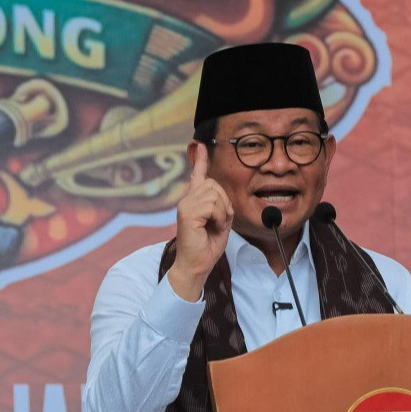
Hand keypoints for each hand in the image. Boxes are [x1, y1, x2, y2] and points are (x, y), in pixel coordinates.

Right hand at [168, 147, 231, 300]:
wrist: (196, 266)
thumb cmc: (207, 247)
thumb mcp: (219, 222)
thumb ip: (219, 206)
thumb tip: (220, 194)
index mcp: (194, 201)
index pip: (198, 176)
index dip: (200, 160)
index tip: (201, 146)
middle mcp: (187, 200)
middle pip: (214, 184)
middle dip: (225, 202)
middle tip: (221, 221)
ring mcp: (185, 205)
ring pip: (215, 194)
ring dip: (223, 212)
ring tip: (216, 226)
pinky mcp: (187, 213)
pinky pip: (213, 205)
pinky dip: (219, 217)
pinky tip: (213, 227)